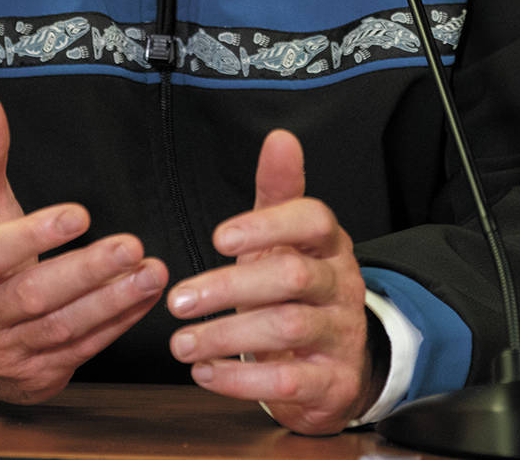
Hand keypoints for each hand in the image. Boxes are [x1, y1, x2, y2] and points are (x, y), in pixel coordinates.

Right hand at [0, 92, 167, 402]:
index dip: (35, 236)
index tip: (79, 214)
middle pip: (36, 294)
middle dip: (87, 272)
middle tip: (132, 246)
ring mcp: (10, 349)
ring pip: (64, 327)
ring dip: (112, 301)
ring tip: (152, 272)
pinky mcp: (38, 375)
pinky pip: (82, 348)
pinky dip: (117, 324)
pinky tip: (145, 298)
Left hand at [164, 129, 378, 434]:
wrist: (339, 361)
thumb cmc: (298, 290)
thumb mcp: (288, 240)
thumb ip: (279, 191)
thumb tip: (279, 138)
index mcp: (330, 244)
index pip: (313, 220)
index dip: (267, 225)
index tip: (218, 237)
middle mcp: (341, 285)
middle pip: (293, 275)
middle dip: (230, 287)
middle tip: (177, 300)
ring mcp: (341, 334)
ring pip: (289, 328)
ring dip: (227, 335)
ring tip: (180, 343)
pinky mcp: (333, 381)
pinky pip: (290, 381)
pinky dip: (242, 379)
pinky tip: (205, 372)